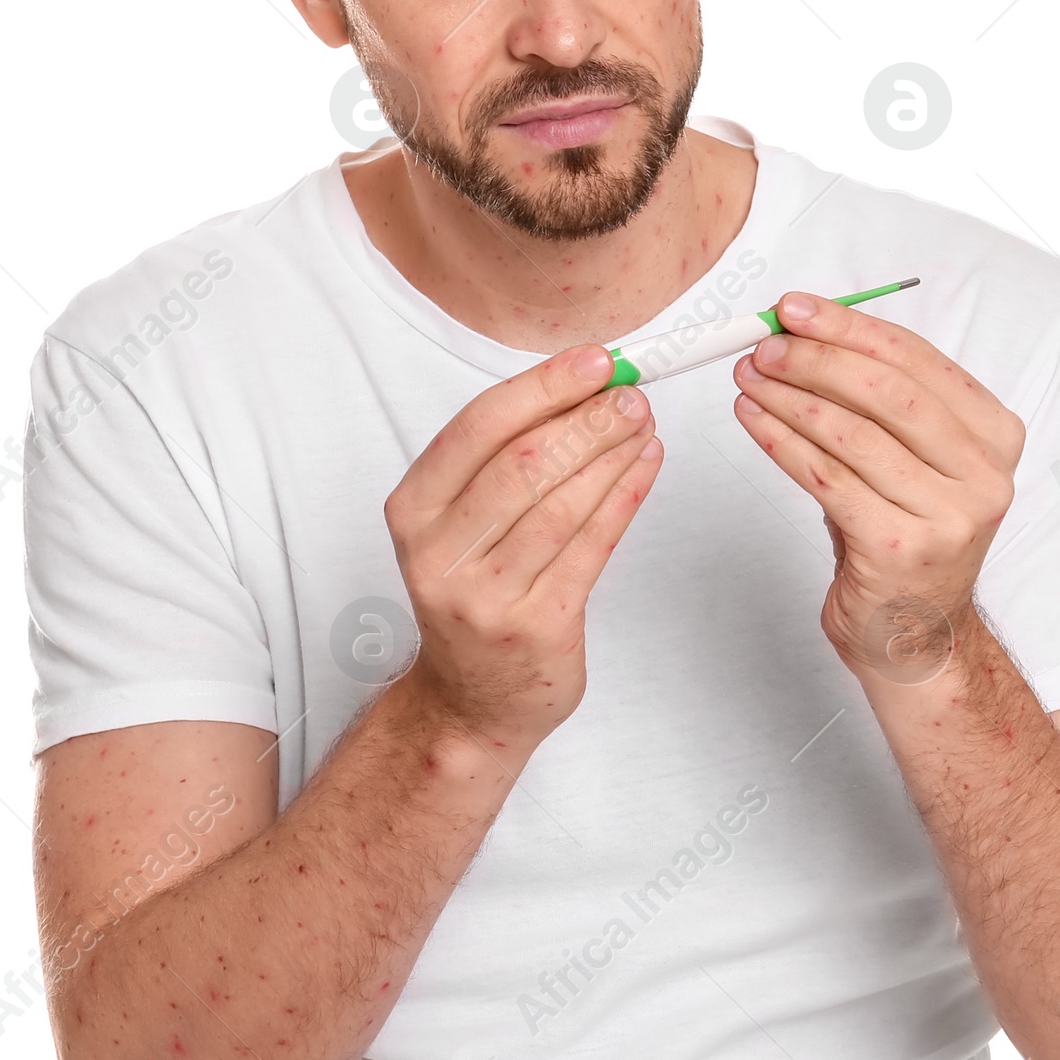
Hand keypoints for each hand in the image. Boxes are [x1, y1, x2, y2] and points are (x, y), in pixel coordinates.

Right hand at [385, 346, 661, 746]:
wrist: (470, 699)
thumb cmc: (474, 591)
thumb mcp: (458, 523)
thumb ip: (502, 458)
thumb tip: (582, 385)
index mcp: (413, 511)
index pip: (478, 426)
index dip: (544, 386)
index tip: (595, 360)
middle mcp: (439, 555)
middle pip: (522, 463)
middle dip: (587, 419)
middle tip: (632, 393)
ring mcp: (486, 597)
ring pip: (561, 505)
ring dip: (612, 454)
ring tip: (645, 422)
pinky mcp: (537, 628)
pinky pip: (592, 547)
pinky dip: (624, 497)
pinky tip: (645, 466)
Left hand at [731, 292, 1023, 681]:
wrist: (917, 636)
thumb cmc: (904, 535)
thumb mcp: (909, 460)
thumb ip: (877, 401)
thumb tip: (804, 333)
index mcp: (995, 435)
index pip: (917, 360)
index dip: (850, 327)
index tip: (795, 308)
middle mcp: (984, 474)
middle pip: (889, 393)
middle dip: (817, 360)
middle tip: (764, 345)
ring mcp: (948, 516)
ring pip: (854, 435)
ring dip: (790, 399)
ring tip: (748, 379)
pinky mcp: (900, 549)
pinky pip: (828, 480)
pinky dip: (783, 444)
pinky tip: (754, 422)